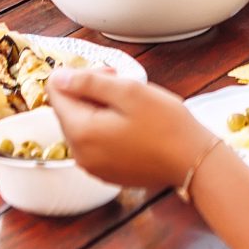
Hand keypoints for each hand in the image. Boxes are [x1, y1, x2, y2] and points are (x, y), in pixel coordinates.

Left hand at [49, 67, 219, 187]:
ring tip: (132, 106)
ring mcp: (93, 167)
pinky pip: (95, 143)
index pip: (56, 92)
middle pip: (69, 110)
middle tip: (124, 85)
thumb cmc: (166, 124)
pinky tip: (133, 125)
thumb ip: (89, 82)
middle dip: (90, 92)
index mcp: (81, 132)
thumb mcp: (129, 92)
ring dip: (100, 110)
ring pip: (83, 126)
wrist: (193, 162)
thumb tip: (58, 77)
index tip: (109, 74)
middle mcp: (80, 154)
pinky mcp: (107, 173)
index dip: (79, 76)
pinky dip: (108, 129)